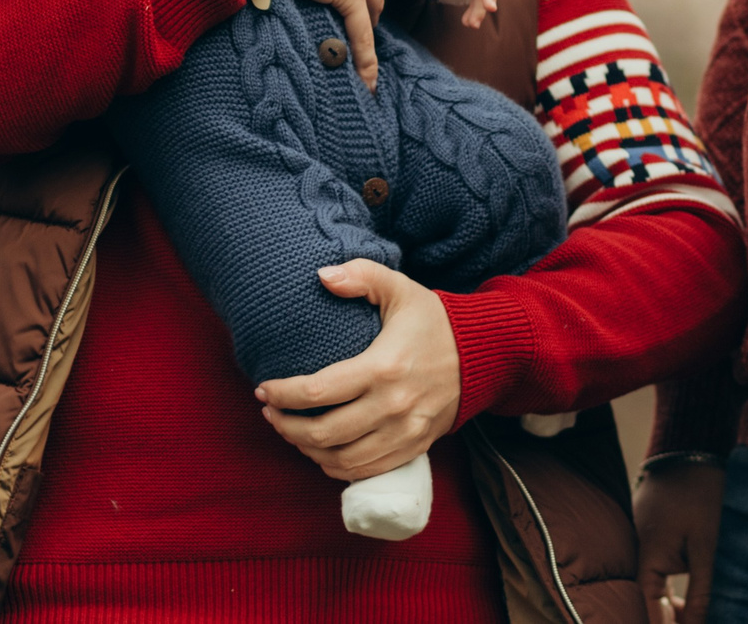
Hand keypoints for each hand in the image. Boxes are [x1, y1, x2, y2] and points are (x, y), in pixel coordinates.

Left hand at [254, 260, 459, 480]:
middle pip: (324, 434)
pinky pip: (364, 471)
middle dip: (286, 426)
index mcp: (384, 367)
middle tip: (269, 412)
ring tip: (289, 430)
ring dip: (306, 450)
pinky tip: (319, 450)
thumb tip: (320, 275)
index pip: (320, 391)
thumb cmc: (434, 321)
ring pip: (341, 460)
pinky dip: (334, 467)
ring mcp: (404, 433)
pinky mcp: (412, 448)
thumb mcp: (400, 289)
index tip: (263, 389)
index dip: (283, 394)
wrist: (484, 356)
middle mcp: (393, 407)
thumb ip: (361, 275)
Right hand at [635, 461, 726, 623]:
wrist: (693, 445)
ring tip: (698, 615)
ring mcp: (645, 536)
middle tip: (697, 623)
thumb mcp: (709, 546)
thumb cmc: (703, 493)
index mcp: (648, 555)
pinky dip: (674, 581)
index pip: (650, 608)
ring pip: (656, 582)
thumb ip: (702, 590)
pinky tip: (692, 591)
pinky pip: (660, 565)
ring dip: (675, 602)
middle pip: (651, 597)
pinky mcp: (656, 528)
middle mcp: (640, 548)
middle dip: (673, 618)